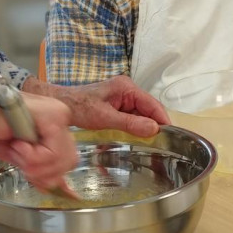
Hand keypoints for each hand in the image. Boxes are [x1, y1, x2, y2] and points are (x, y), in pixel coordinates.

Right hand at [0, 93, 77, 190]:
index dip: (52, 177)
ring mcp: (59, 116)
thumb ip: (38, 170)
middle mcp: (60, 119)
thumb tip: (55, 188)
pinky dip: (32, 157)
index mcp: (54, 128)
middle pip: (69, 161)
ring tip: (16, 149)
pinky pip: (52, 153)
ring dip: (33, 164)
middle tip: (22, 164)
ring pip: (62, 159)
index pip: (68, 159)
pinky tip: (18, 143)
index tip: (41, 185)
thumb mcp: (19, 157)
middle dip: (43, 173)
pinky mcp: (54, 116)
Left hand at [25, 74, 170, 136]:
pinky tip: (136, 138)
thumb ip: (130, 123)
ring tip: (151, 144)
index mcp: (127, 87)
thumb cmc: (79, 107)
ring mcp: (122, 97)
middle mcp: (127, 90)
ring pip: (141, 114)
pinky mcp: (117, 105)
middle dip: (154, 125)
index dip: (163, 119)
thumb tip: (154, 128)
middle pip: (148, 109)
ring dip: (144, 127)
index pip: (152, 104)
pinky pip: (131, 116)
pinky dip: (134, 127)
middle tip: (162, 144)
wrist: (60, 104)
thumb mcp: (105, 117)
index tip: (171, 135)